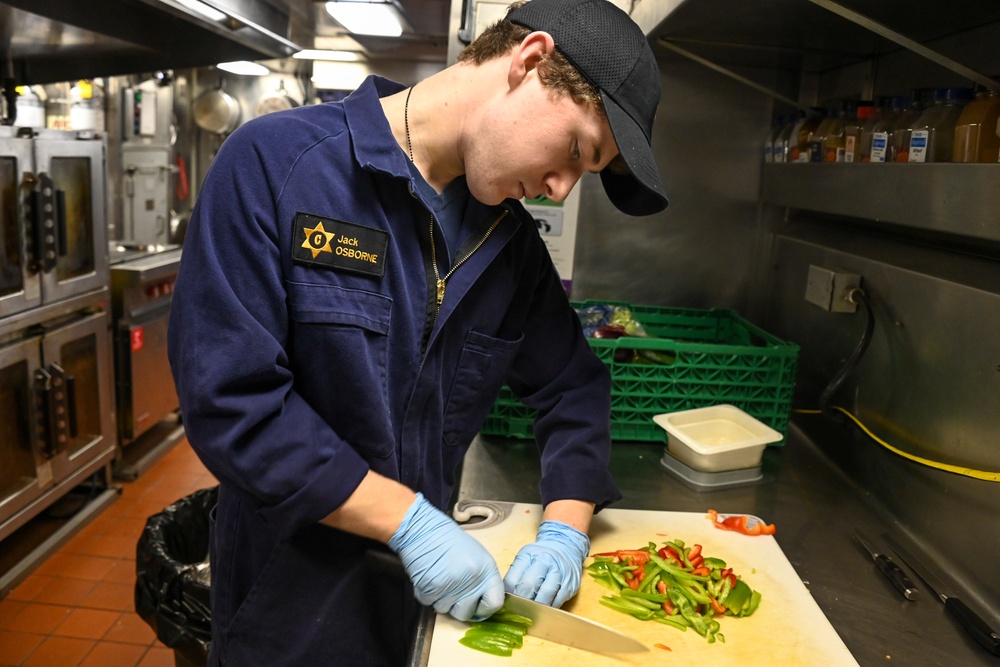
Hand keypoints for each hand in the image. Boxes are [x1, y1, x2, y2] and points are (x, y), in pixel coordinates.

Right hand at [388, 494, 504, 620]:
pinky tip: (428, 577)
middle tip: (451, 592)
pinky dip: (426, 594)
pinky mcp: (432, 588)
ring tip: (439, 578)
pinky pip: (429, 603)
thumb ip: (482, 579)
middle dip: (457, 607)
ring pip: (445, 610)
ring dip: (440, 599)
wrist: (423, 529)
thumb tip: (481, 601)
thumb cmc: (449, 541)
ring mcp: (452, 585)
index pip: (494, 603)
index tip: (476, 606)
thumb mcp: (476, 555)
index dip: (484, 608)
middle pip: (467, 613)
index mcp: (487, 569)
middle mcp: (472, 580)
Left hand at [503, 520, 589, 607]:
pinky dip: (549, 608)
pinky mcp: (570, 584)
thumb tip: (504, 598)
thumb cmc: (540, 557)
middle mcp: (544, 561)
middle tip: (516, 611)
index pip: (513, 578)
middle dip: (520, 602)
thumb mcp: (526, 558)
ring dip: (536, 606)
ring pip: (544, 593)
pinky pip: (558, 600)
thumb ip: (516, 575)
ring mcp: (559, 572)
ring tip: (530, 613)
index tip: (505, 604)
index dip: (507, 595)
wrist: (565, 546)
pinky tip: (543, 611)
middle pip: (528, 585)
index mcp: (528, 555)